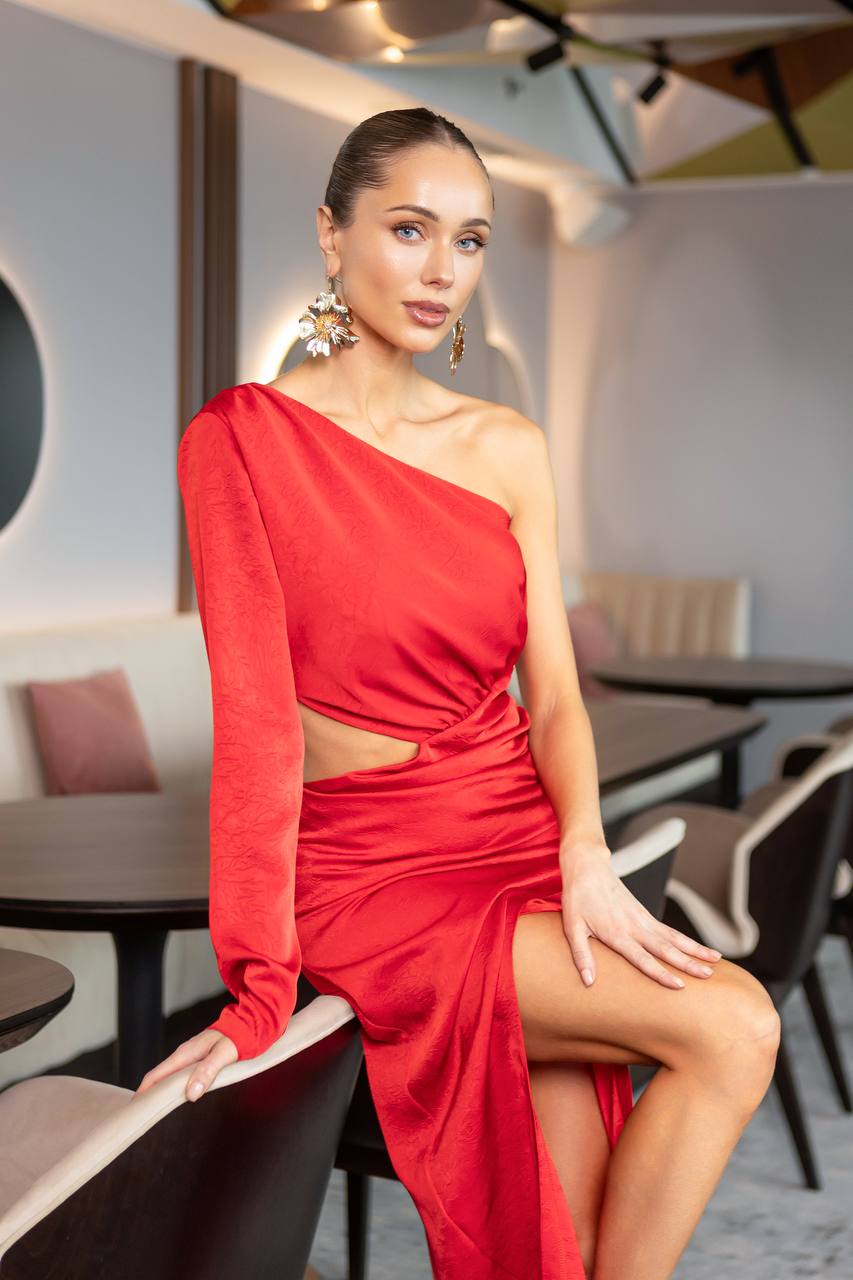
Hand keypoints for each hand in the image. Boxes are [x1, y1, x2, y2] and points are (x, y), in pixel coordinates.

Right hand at [134, 1028, 238, 1102]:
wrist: (248, 1023)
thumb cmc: (237, 1037)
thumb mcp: (224, 1054)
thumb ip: (208, 1072)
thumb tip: (191, 1094)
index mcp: (185, 1054)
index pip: (157, 1074)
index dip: (144, 1090)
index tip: (134, 1106)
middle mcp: (184, 1055)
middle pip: (159, 1077)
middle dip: (148, 1094)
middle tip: (140, 1114)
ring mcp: (189, 1056)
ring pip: (169, 1076)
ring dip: (160, 1091)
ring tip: (153, 1109)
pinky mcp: (197, 1059)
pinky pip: (180, 1075)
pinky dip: (173, 1087)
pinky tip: (175, 1096)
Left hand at [560, 836, 721, 988]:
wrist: (588, 866)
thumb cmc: (577, 898)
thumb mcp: (571, 927)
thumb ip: (581, 955)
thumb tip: (588, 982)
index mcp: (616, 933)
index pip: (642, 958)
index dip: (660, 972)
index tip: (679, 985)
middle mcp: (634, 926)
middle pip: (665, 948)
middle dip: (688, 963)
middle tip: (708, 976)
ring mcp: (643, 919)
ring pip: (674, 937)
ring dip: (695, 950)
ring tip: (716, 961)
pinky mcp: (645, 914)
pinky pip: (670, 931)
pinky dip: (687, 941)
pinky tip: (701, 949)